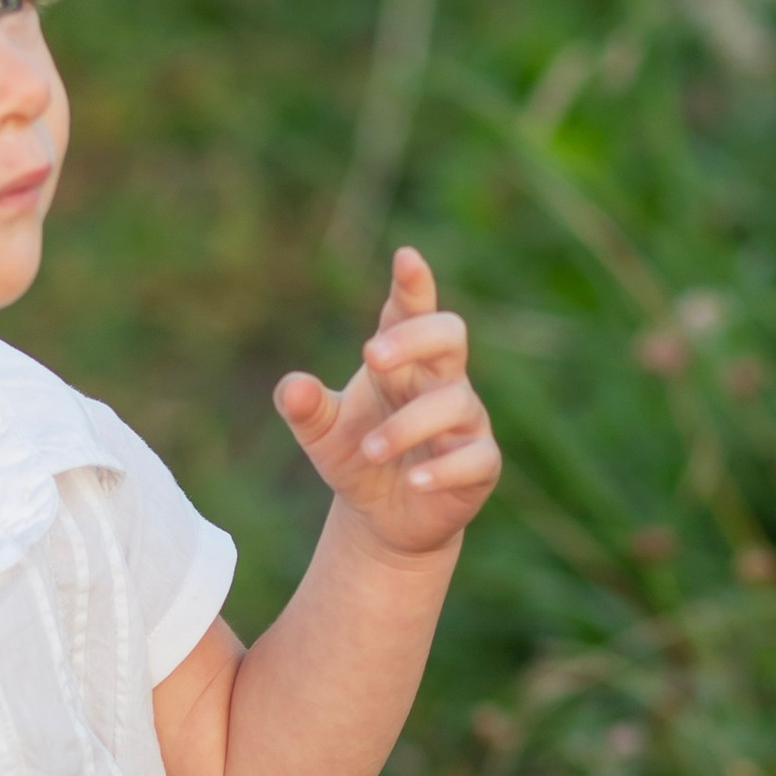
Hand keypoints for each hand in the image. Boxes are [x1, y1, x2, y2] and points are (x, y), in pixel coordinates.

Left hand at [274, 248, 501, 557]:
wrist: (382, 518)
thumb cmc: (358, 457)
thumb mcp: (321, 433)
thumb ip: (305, 407)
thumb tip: (295, 387)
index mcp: (403, 361)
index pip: (412, 311)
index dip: (413, 285)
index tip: (405, 257)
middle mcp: (441, 381)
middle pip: (449, 336)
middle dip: (415, 338)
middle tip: (371, 355)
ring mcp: (466, 422)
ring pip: (455, 402)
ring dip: (408, 424)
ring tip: (369, 450)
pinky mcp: (480, 465)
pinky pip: (475, 458)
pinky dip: (443, 468)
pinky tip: (412, 479)